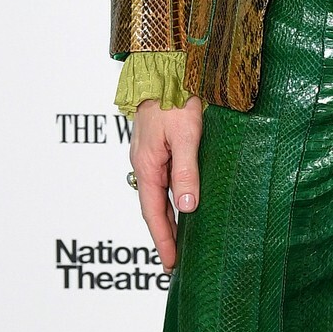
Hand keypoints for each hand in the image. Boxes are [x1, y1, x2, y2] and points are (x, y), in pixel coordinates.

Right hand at [129, 97, 203, 268]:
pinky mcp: (158, 147)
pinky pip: (163, 180)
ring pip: (158, 195)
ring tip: (180, 242)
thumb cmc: (175, 98)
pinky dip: (171, 199)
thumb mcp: (186, 136)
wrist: (165, 68)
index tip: (171, 264)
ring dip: (168, 219)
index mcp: (147, 165)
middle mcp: (144, 163)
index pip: (154, 213)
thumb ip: (187, 171)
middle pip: (153, 208)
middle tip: (175, 263)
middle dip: (164, 236)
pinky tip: (182, 204)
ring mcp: (150, 155)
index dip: (163, 240)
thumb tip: (188, 206)